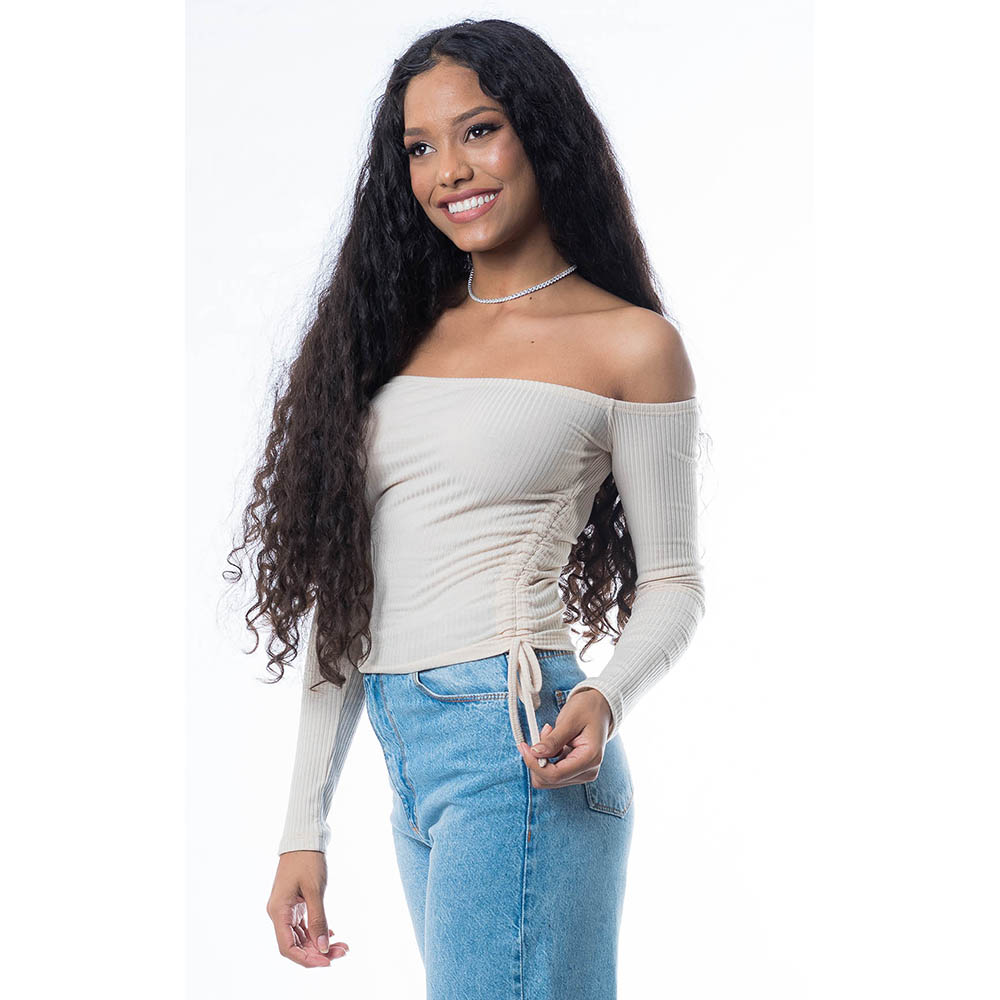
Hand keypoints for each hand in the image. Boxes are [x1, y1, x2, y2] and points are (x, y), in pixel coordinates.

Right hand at [266, 850, 349, 967]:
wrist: (304, 837)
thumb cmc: (307, 860)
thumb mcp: (315, 890)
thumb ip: (318, 920)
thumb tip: (323, 948)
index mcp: (278, 911)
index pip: (288, 948)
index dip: (306, 959)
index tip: (328, 962)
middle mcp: (279, 913)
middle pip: (296, 944)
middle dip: (318, 952)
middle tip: (343, 951)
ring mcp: (286, 909)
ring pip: (301, 936)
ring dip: (319, 943)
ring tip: (342, 945)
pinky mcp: (294, 904)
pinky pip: (303, 926)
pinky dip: (316, 932)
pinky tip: (332, 934)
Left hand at [516, 688, 612, 788]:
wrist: (599, 708)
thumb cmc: (587, 710)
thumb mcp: (569, 720)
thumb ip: (553, 739)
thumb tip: (536, 753)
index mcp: (590, 759)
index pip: (555, 774)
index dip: (535, 764)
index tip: (525, 747)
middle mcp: (588, 771)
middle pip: (550, 780)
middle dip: (537, 760)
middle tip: (540, 735)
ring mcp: (582, 773)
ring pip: (548, 779)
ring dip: (541, 759)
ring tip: (549, 735)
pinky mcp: (575, 771)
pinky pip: (552, 772)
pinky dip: (546, 758)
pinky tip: (552, 742)